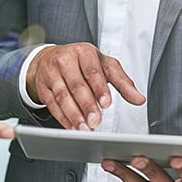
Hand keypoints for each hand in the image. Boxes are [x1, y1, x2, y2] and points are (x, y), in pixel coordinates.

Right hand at [26, 43, 144, 129]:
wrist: (50, 58)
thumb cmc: (81, 62)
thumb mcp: (104, 65)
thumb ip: (122, 82)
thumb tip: (138, 99)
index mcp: (84, 52)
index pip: (92, 70)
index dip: (99, 88)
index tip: (106, 104)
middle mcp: (66, 60)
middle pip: (77, 85)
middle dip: (87, 105)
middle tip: (95, 121)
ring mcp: (51, 73)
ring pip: (62, 96)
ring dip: (74, 115)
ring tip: (84, 129)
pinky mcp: (43, 86)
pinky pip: (52, 104)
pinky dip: (63, 118)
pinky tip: (72, 127)